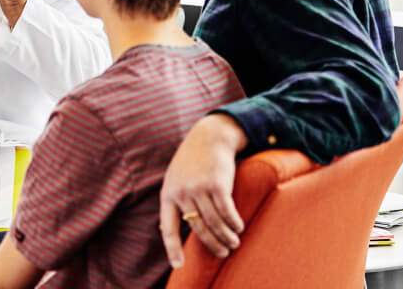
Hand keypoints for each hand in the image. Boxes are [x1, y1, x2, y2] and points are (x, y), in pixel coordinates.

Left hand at [159, 114, 246, 266]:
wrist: (208, 136)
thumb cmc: (192, 160)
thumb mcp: (174, 177)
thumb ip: (173, 200)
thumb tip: (163, 229)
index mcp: (168, 193)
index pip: (168, 227)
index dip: (172, 248)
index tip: (178, 265)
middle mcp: (182, 192)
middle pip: (198, 229)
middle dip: (212, 245)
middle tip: (223, 253)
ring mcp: (199, 188)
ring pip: (215, 223)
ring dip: (227, 237)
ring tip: (234, 242)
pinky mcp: (217, 185)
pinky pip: (227, 213)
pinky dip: (235, 224)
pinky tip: (239, 227)